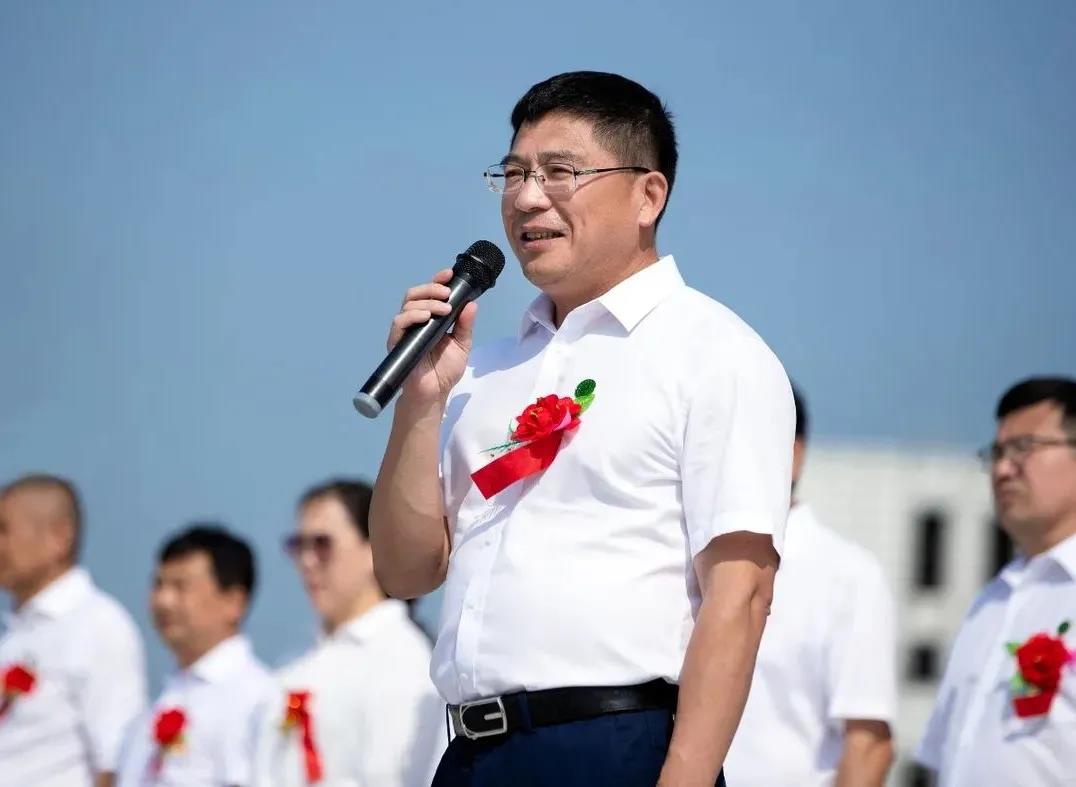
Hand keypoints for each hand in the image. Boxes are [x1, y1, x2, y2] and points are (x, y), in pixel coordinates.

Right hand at [386, 269, 476, 405]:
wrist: (434, 393)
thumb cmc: (445, 370)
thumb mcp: (462, 344)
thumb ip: (465, 325)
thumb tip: (472, 304)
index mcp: (430, 318)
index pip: (430, 294)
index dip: (437, 281)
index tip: (449, 274)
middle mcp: (415, 321)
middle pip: (415, 294)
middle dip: (431, 288)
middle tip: (447, 294)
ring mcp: (405, 331)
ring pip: (408, 305)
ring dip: (427, 303)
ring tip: (444, 309)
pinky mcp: (397, 343)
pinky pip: (399, 323)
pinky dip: (412, 316)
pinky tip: (426, 318)